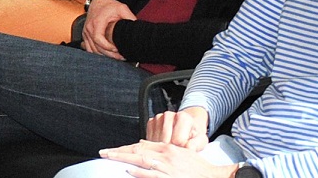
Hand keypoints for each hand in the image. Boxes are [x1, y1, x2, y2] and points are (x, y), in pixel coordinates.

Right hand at [82, 0, 135, 58]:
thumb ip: (130, 17)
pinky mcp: (85, 35)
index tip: (117, 49)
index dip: (107, 47)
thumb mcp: (122, 8)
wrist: (98, 2)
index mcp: (96, 22)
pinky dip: (97, 53)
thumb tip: (138, 27)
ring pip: (92, 50)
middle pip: (96, 47)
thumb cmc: (109, 6)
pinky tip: (107, 54)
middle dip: (109, 54)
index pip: (98, 38)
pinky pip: (89, 48)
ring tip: (116, 57)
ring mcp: (85, 32)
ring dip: (104, 55)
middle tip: (121, 57)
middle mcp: (88, 28)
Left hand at [97, 138, 233, 177]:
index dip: (125, 147)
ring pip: (141, 160)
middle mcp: (166, 155)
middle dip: (119, 151)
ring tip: (109, 158)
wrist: (214, 175)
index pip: (141, 145)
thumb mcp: (180, 152)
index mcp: (167, 148)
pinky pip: (152, 174)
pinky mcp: (170, 177)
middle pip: (137, 150)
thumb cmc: (198, 167)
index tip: (113, 149)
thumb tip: (144, 143)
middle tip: (103, 152)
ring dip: (123, 158)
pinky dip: (139, 172)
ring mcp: (167, 167)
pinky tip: (128, 170)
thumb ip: (162, 149)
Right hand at [146, 107, 211, 149]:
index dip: (181, 148)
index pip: (177, 140)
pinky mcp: (150, 122)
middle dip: (171, 148)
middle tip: (178, 148)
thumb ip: (197, 144)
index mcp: (183, 117)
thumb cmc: (193, 135)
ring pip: (156, 141)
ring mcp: (158, 118)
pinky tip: (164, 142)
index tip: (185, 147)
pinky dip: (156, 144)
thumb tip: (189, 148)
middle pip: (165, 141)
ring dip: (163, 147)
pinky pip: (149, 139)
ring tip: (172, 145)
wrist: (186, 128)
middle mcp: (169, 115)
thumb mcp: (201, 140)